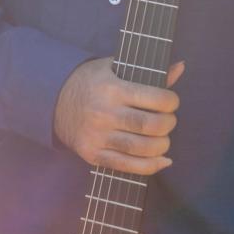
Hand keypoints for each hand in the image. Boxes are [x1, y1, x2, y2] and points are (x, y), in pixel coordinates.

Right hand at [53, 57, 183, 174]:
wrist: (54, 100)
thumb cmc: (91, 81)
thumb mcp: (115, 68)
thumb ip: (147, 72)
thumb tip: (180, 67)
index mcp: (112, 88)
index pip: (154, 98)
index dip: (171, 102)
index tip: (171, 102)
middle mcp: (105, 113)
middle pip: (150, 125)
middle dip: (168, 124)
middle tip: (168, 121)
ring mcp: (98, 136)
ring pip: (141, 149)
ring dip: (162, 146)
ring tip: (163, 139)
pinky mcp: (93, 154)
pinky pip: (127, 166)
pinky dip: (150, 166)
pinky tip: (161, 159)